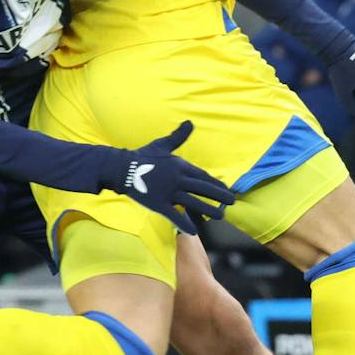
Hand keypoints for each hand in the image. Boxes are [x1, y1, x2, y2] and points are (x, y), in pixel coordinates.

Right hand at [101, 120, 235, 234]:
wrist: (122, 168)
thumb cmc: (143, 156)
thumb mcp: (163, 145)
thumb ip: (178, 136)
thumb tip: (190, 122)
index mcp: (180, 166)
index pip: (202, 176)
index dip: (215, 183)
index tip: (226, 189)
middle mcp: (177, 179)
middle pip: (202, 188)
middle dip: (219, 195)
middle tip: (232, 202)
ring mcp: (168, 192)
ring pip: (193, 202)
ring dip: (208, 209)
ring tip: (220, 216)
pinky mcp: (158, 204)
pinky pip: (173, 215)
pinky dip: (184, 223)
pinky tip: (194, 231)